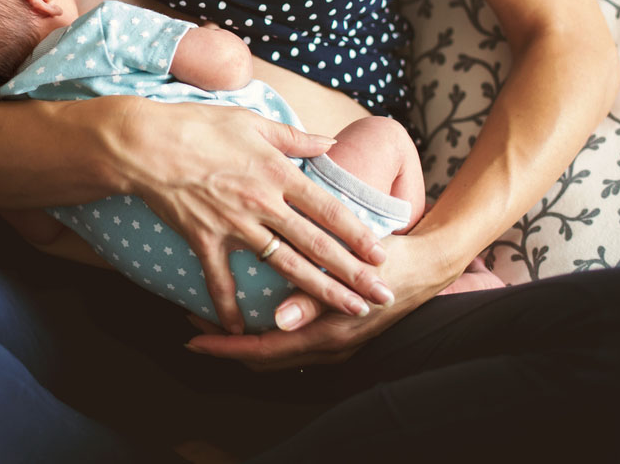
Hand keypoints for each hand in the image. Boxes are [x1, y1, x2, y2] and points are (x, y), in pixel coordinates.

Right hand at [110, 99, 395, 333]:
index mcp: (277, 172)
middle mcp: (262, 203)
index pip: (328, 209)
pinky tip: (241, 329)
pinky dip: (228, 306)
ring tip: (345, 310)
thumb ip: (294, 136)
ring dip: (317, 291)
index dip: (358, 233)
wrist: (146, 143)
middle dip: (353, 273)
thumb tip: (328, 142)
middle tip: (380, 296)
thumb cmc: (197, 124)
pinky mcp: (203, 238)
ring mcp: (233, 225)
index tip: (382, 254)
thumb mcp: (251, 120)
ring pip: (284, 265)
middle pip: (316, 244)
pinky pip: (219, 279)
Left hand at [184, 233, 454, 367]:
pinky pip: (289, 343)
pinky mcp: (336, 333)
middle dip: (224, 344)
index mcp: (327, 335)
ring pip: (274, 353)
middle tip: (190, 321)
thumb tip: (277, 320)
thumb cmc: (387, 262)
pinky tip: (249, 310)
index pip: (261, 351)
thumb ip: (312, 299)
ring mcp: (333, 345)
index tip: (191, 337)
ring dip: (241, 338)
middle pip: (262, 358)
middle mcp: (328, 348)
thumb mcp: (350, 274)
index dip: (223, 346)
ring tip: (210, 316)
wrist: (429, 265)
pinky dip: (263, 333)